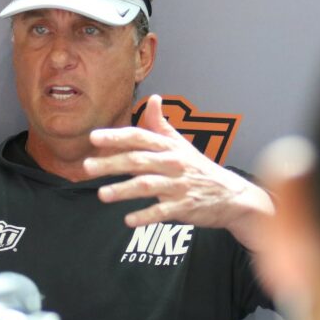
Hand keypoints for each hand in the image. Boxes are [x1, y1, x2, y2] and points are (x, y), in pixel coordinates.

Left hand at [84, 94, 273, 249]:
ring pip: (147, 185)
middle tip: (87, 166)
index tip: (94, 138)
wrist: (232, 196)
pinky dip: (145, 216)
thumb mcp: (182, 145)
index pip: (140, 137)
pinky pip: (162, 211)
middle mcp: (173, 163)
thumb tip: (153, 99)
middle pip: (138, 161)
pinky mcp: (185, 207)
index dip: (117, 137)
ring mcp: (179, 185)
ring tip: (102, 194)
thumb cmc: (200, 169)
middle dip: (111, 163)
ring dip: (123, 190)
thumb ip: (162, 125)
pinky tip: (128, 220)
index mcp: (169, 147)